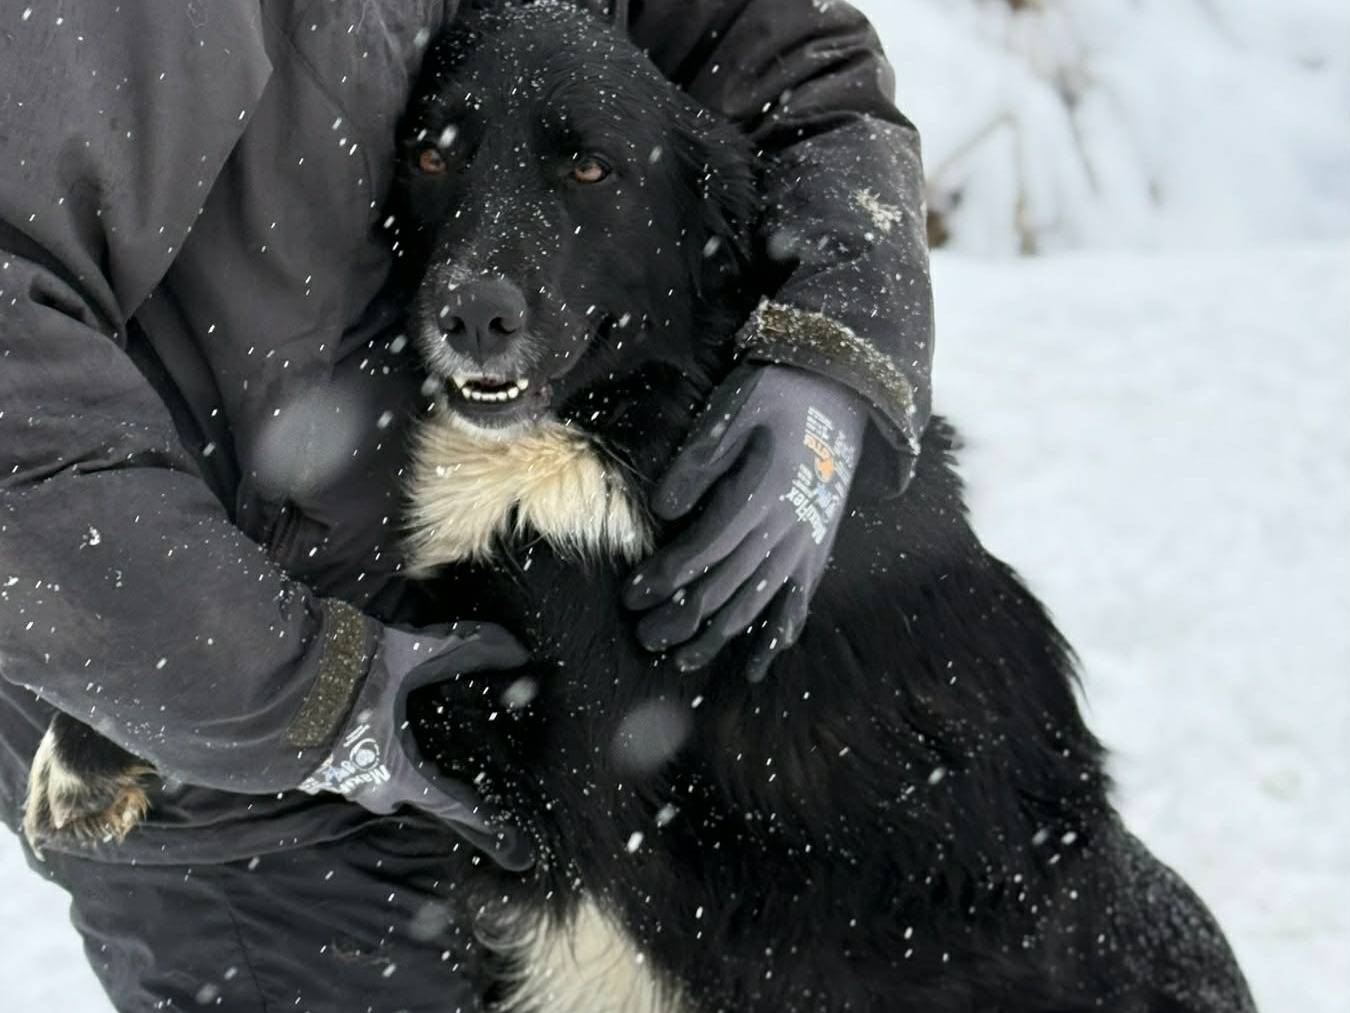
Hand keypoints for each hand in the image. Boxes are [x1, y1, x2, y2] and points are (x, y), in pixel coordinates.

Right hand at [298, 621, 533, 869]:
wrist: (256, 679)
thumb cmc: (339, 676)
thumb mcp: (408, 654)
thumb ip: (462, 648)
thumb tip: (514, 647)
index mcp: (399, 773)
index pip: (455, 805)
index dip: (486, 822)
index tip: (513, 849)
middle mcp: (367, 786)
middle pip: (409, 791)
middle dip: (428, 781)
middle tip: (447, 768)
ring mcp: (331, 777)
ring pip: (372, 776)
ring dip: (387, 758)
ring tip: (396, 738)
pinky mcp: (305, 761)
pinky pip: (345, 759)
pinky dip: (359, 743)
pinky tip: (358, 721)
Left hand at [624, 365, 865, 680]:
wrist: (840, 393)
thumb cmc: (775, 396)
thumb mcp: (733, 408)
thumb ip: (698, 458)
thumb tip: (664, 508)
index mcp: (761, 491)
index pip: (704, 547)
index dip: (666, 576)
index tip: (632, 596)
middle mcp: (786, 526)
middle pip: (725, 585)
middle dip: (681, 617)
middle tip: (644, 638)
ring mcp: (806, 544)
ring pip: (756, 603)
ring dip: (717, 636)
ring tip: (682, 660)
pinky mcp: (817, 551)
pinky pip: (798, 605)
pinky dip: (776, 639)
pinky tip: (755, 668)